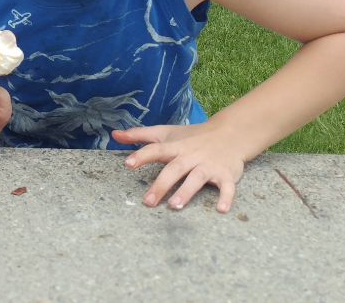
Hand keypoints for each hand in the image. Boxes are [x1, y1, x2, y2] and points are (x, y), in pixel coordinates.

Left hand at [112, 122, 245, 212]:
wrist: (230, 133)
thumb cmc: (191, 137)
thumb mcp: (165, 133)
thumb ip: (139, 135)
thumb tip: (114, 134)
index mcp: (175, 147)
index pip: (156, 150)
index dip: (142, 156)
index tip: (128, 164)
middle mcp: (191, 156)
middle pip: (174, 169)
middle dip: (161, 185)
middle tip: (148, 202)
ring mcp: (209, 165)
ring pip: (197, 178)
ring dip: (186, 192)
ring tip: (174, 205)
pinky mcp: (226, 174)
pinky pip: (227, 187)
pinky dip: (226, 197)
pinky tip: (221, 210)